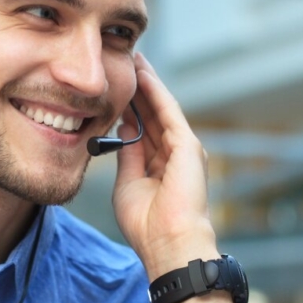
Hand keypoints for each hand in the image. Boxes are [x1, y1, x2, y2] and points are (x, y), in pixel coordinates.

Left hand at [113, 53, 219, 279]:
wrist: (168, 242)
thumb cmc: (147, 224)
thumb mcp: (127, 185)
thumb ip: (127, 156)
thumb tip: (123, 129)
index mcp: (159, 165)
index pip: (142, 128)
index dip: (129, 106)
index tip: (115, 87)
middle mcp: (174, 154)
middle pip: (152, 113)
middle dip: (139, 88)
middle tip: (124, 61)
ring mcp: (183, 148)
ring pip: (161, 108)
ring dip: (147, 83)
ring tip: (134, 59)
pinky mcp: (187, 145)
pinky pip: (168, 112)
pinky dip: (155, 92)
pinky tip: (143, 74)